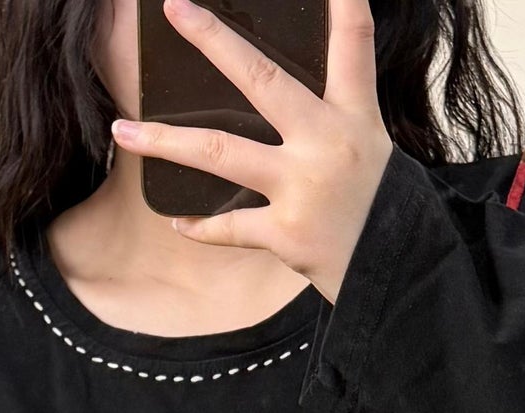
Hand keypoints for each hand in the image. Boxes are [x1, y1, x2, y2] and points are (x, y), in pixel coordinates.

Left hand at [110, 0, 392, 303]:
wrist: (401, 273)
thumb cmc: (381, 208)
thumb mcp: (371, 148)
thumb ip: (331, 117)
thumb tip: (277, 97)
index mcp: (355, 115)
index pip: (352, 41)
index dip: (342, 0)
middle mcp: (327, 142)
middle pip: (262, 80)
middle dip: (214, 41)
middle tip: (175, 9)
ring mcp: (303, 187)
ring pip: (221, 152)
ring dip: (166, 141)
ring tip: (124, 131)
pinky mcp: (287, 233)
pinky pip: (231, 226)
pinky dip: (202, 227)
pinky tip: (177, 222)